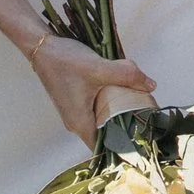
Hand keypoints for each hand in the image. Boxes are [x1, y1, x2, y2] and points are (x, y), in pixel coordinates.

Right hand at [28, 31, 155, 148]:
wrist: (42, 46)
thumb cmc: (65, 61)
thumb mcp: (99, 68)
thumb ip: (127, 76)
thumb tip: (151, 86)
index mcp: (81, 123)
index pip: (105, 148)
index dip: (124, 147)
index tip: (144, 139)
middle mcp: (76, 123)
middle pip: (106, 135)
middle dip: (126, 128)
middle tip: (147, 119)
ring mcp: (75, 112)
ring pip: (102, 121)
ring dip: (119, 114)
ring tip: (139, 106)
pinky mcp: (76, 101)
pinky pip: (97, 110)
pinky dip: (110, 105)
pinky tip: (123, 93)